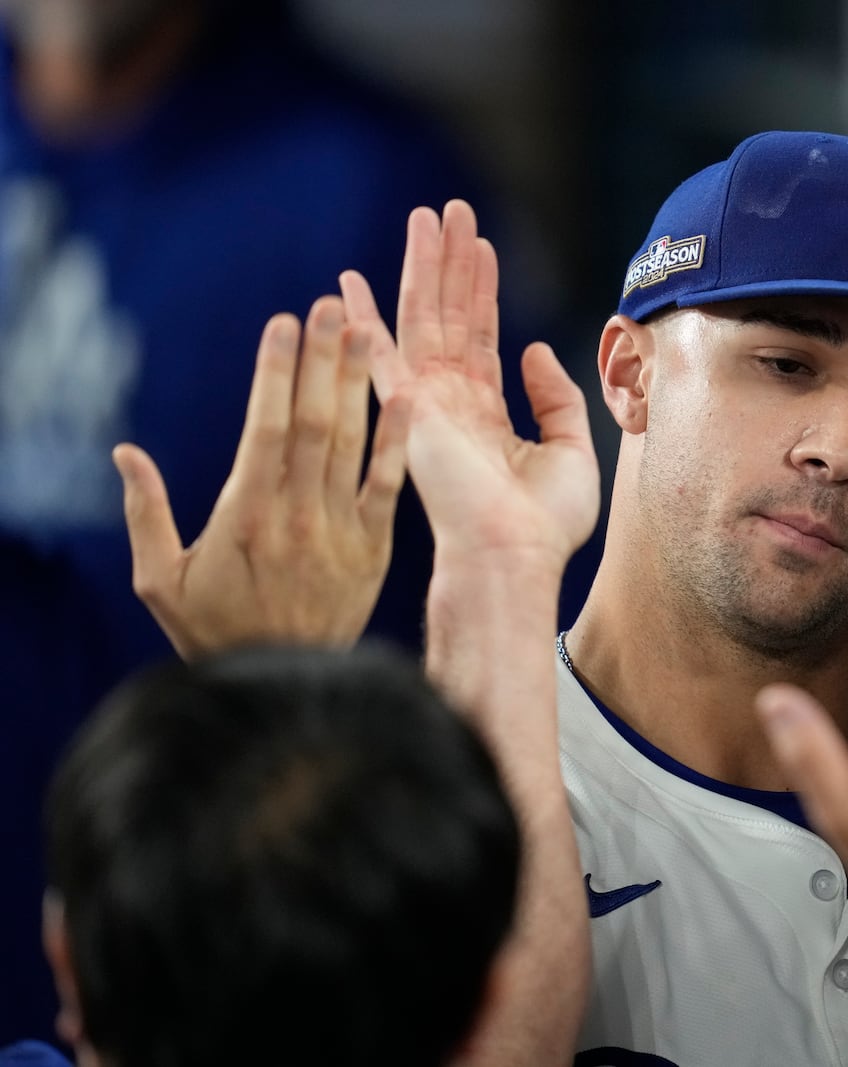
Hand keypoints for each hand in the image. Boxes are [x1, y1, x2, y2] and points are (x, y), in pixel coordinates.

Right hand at [115, 297, 408, 658]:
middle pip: (312, 422)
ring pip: (350, 444)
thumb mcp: (161, 579)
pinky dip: (396, 443)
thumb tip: (126, 453)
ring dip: (358, 384)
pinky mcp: (374, 549)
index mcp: (244, 515)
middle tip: (330, 306)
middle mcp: (295, 515)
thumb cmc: (214, 631)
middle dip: (320, 360)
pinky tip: (407, 398)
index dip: (276, 372)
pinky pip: (387, 487)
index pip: (265, 427)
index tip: (282, 323)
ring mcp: (339, 531)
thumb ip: (147, 513)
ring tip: (365, 331)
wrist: (284, 684)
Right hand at [376, 200, 598, 566]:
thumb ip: (557, 398)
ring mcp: (426, 404)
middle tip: (450, 211)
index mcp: (486, 413)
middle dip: (449, 262)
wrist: (514, 555)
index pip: (480, 336)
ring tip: (426, 217)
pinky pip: (380, 353)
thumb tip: (537, 350)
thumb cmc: (542, 523)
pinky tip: (347, 283)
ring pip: (422, 318)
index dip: (481, 290)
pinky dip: (363, 318)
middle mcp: (451, 402)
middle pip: (449, 315)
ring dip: (423, 267)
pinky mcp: (407, 410)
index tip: (481, 245)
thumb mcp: (571, 449)